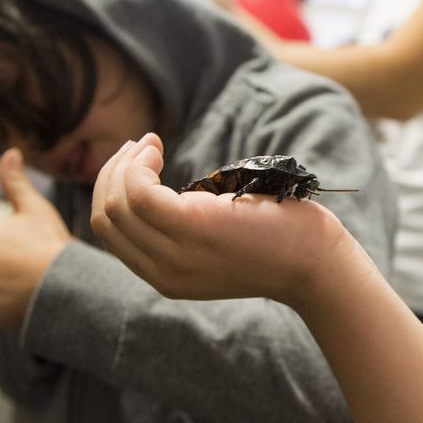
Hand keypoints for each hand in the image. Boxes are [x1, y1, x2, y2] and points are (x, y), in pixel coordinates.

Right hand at [91, 134, 358, 306]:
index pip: (111, 235)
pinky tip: (157, 147)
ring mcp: (176, 254)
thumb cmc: (279, 243)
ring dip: (124, 164)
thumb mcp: (219, 244)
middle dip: (110, 175)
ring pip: (115, 205)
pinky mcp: (192, 228)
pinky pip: (139, 192)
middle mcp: (164, 273)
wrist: (317, 264)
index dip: (111, 193)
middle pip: (104, 219)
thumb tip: (160, 192)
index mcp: (166, 278)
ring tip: (149, 144)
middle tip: (138, 147)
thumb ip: (185, 233)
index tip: (136, 164)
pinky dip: (139, 163)